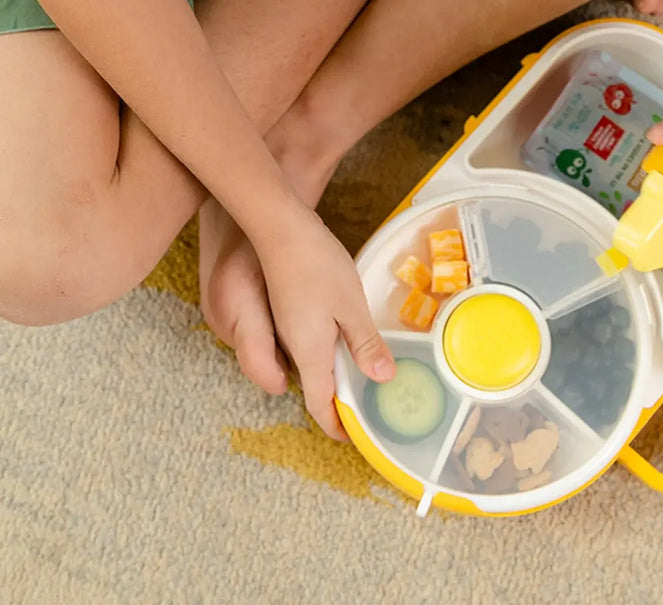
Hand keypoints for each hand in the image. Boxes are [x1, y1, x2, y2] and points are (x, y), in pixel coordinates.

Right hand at [253, 197, 394, 438]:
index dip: (335, 424)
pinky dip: (318, 350)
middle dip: (332, 400)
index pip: (320, 402)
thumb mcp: (351, 304)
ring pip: (303, 364)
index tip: (349, 436)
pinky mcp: (279, 309)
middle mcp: (289, 345)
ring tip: (353, 370)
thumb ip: (365, 343)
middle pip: (311, 386)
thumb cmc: (316, 263)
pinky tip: (334, 332)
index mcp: (310, 351)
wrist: (278, 228)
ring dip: (325, 374)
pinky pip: (297, 343)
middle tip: (358, 404)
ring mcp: (279, 326)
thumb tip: (381, 378)